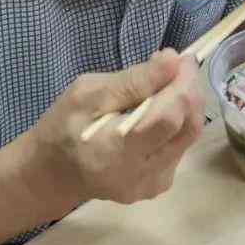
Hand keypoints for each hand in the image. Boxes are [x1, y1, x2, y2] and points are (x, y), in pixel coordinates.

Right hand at [30, 49, 204, 207]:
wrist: (53, 173)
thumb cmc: (63, 126)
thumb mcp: (86, 93)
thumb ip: (132, 81)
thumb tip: (172, 61)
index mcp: (115, 151)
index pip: (169, 118)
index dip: (183, 84)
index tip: (182, 59)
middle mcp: (140, 174)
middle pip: (188, 128)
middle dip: (191, 92)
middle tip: (180, 67)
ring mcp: (152, 184)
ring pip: (188, 137)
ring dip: (186, 106)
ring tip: (167, 85)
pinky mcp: (158, 186)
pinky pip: (180, 147)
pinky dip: (178, 122)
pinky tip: (160, 111)